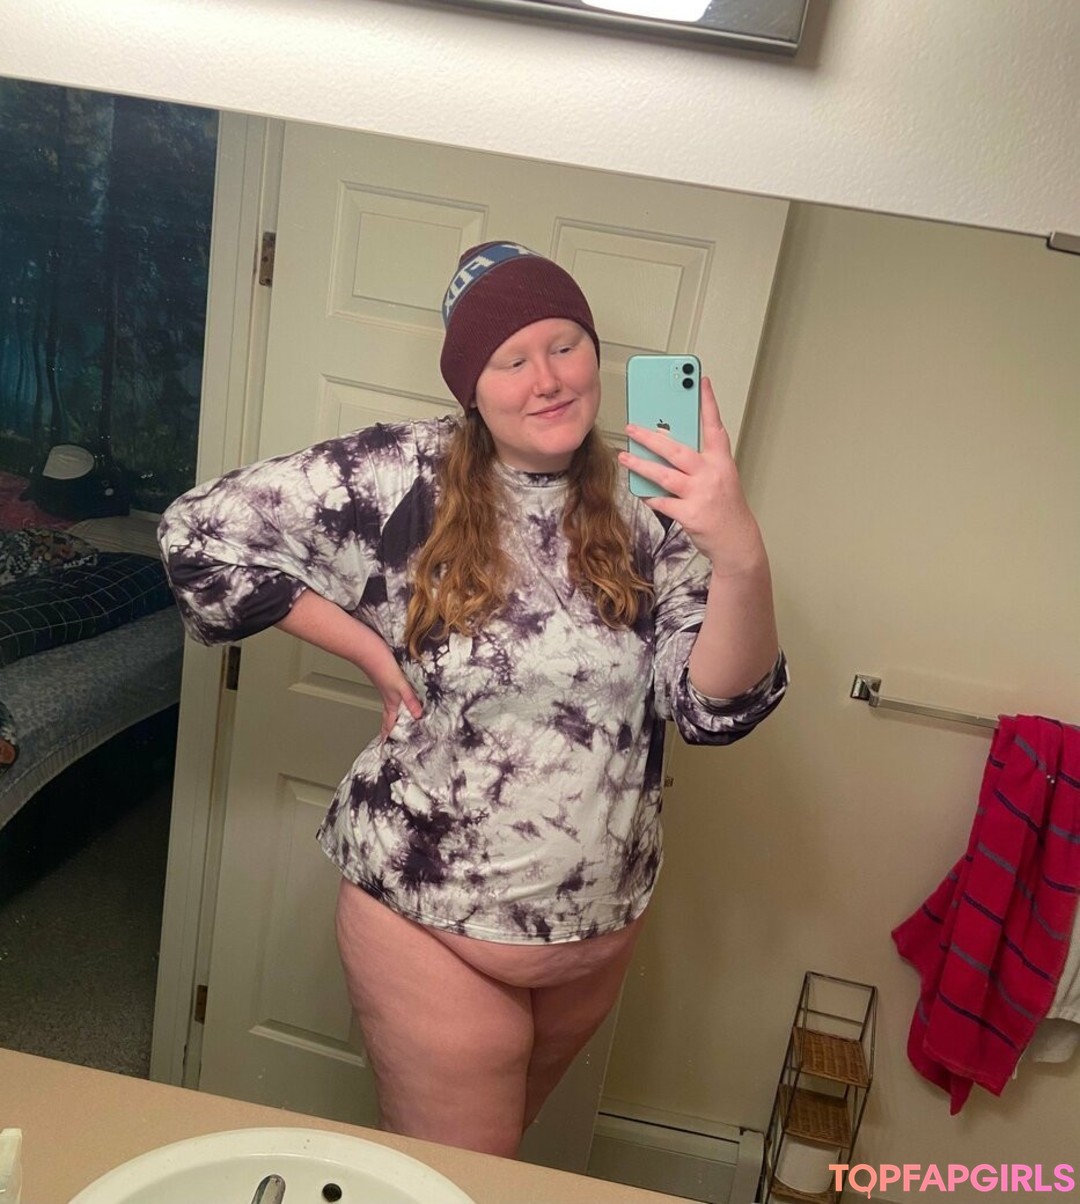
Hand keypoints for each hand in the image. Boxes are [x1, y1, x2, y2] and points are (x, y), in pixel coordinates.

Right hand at [356, 631, 423, 739]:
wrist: (366, 646)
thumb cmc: (379, 663)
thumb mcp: (399, 683)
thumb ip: (409, 698)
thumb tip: (418, 715)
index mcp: (391, 701)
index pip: (390, 724)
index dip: (389, 737)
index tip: (387, 749)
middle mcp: (389, 696)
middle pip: (390, 717)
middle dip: (391, 729)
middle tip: (393, 741)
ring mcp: (387, 687)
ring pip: (391, 706)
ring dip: (394, 716)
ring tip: (398, 723)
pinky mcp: (387, 677)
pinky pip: (393, 694)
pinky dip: (397, 700)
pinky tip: (401, 695)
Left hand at [620, 377, 765, 575]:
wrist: (736, 541)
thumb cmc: (725, 507)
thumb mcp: (720, 478)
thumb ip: (699, 462)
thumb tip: (668, 447)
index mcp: (721, 461)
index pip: (714, 426)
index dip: (708, 402)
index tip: (699, 381)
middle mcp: (711, 475)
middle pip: (677, 449)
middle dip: (651, 436)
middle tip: (633, 427)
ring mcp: (701, 494)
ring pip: (664, 475)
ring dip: (640, 465)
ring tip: (624, 457)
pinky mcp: (690, 514)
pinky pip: (661, 502)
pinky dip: (649, 496)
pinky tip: (640, 491)